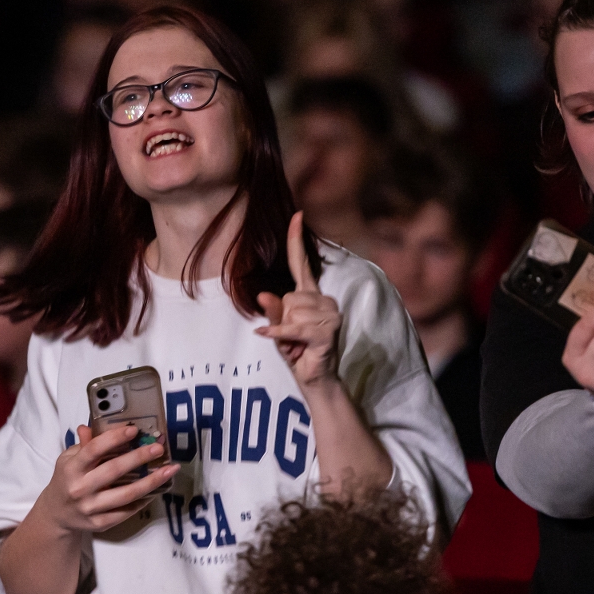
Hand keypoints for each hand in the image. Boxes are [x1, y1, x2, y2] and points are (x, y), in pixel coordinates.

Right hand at [36, 424, 178, 534]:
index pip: (93, 450)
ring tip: (170, 469)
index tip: (134, 430)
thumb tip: (95, 425)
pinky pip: (127, 511)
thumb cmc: (66, 480)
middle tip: (158, 448)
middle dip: (139, 458)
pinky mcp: (101, 523)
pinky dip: (144, 499)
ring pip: (126, 494)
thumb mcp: (68, 459)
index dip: (114, 439)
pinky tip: (158, 489)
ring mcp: (91, 508)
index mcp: (72, 469)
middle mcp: (80, 488)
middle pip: (114, 471)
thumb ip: (84, 444)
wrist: (56, 515)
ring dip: (151, 482)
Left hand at [256, 211, 341, 388]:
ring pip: (290, 313)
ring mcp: (330, 314)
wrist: (316, 380)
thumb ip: (273, 313)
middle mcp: (324, 300)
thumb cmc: (298, 353)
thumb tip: (263, 294)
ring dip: (285, 334)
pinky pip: (292, 328)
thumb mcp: (279, 331)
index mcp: (312, 296)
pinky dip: (278, 335)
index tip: (297, 214)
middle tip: (294, 339)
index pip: (301, 263)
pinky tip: (266, 336)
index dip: (296, 240)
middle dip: (282, 322)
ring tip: (298, 345)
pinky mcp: (326, 330)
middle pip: (287, 298)